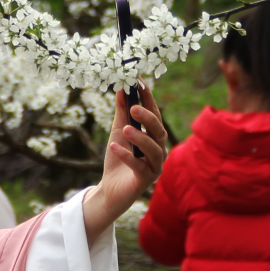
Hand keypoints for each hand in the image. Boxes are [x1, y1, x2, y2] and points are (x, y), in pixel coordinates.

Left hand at [82, 81, 166, 246]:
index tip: (139, 82)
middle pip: (159, 131)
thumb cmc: (119, 156)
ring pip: (153, 150)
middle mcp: (159, 150)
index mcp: (154, 136)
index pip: (155, 114)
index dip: (148, 98)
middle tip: (134, 108)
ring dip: (140, 138)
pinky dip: (126, 155)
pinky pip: (138, 166)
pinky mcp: (146, 180)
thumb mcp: (118, 131)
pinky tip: (114, 146)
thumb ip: (121, 112)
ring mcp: (155, 166)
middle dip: (148, 118)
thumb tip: (120, 89)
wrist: (110, 188)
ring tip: (126, 129)